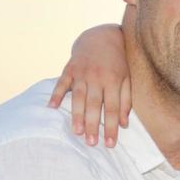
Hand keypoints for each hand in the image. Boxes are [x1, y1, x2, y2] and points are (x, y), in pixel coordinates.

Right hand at [47, 23, 130, 146]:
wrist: (102, 35)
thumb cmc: (118, 62)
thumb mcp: (128, 78)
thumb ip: (126, 101)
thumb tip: (124, 124)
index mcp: (114, 80)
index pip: (113, 108)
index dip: (111, 127)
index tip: (110, 144)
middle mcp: (97, 77)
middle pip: (95, 105)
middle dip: (93, 125)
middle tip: (92, 143)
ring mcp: (82, 72)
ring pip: (78, 97)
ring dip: (76, 115)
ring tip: (77, 132)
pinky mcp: (70, 67)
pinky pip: (62, 82)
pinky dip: (56, 94)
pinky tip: (52, 107)